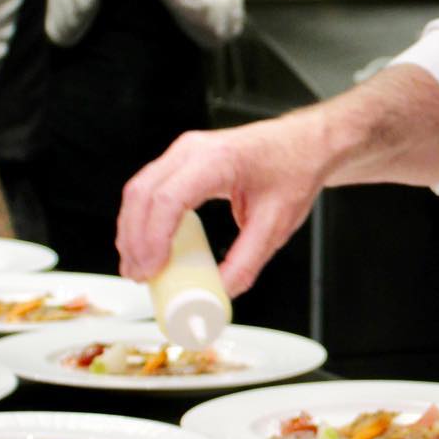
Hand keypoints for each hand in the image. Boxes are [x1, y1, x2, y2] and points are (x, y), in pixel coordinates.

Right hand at [117, 112, 332, 296]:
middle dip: (134, 240)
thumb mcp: (275, 225)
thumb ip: (247, 261)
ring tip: (137, 267)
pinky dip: (143, 218)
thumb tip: (220, 292)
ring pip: (139, 190)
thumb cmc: (295, 172)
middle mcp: (193, 150)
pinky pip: (151, 187)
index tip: (152, 269)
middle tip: (138, 276)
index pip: (168, 199)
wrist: (306, 146)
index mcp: (218, 161)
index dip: (153, 238)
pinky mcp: (183, 159)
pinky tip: (146, 244)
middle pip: (143, 194)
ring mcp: (184, 151)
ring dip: (132, 230)